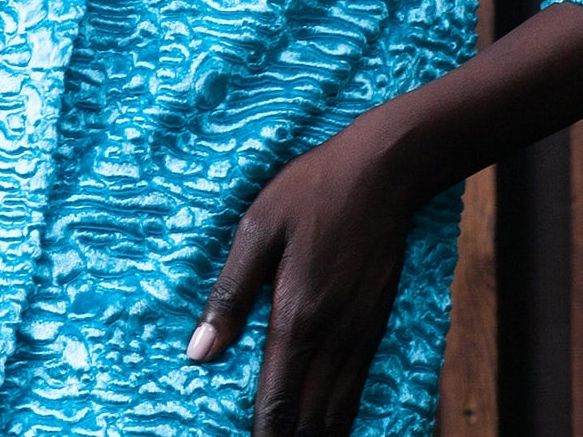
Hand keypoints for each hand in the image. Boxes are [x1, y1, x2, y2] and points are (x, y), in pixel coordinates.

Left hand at [187, 107, 415, 436]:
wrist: (383, 172)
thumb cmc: (313, 191)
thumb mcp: (259, 227)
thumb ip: (230, 294)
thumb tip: (198, 353)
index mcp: (298, 317)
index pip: (278, 405)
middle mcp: (333, 339)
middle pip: (311, 423)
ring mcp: (360, 336)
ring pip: (339, 416)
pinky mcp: (375, 327)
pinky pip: (357, 392)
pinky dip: (341, 420)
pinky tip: (326, 426)